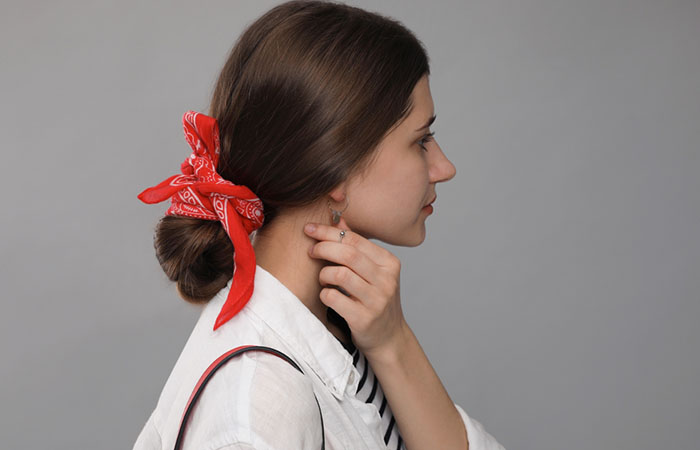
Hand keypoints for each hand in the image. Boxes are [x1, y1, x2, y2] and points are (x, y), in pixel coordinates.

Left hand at [304, 216, 408, 360]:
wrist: (389, 338)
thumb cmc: (375, 299)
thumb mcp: (373, 272)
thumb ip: (357, 246)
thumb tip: (339, 220)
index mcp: (389, 263)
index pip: (355, 240)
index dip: (329, 232)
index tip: (310, 229)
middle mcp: (387, 280)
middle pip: (349, 254)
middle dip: (324, 248)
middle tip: (311, 251)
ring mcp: (377, 301)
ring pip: (340, 275)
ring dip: (324, 274)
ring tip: (323, 279)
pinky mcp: (364, 319)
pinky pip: (334, 298)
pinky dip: (325, 294)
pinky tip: (327, 295)